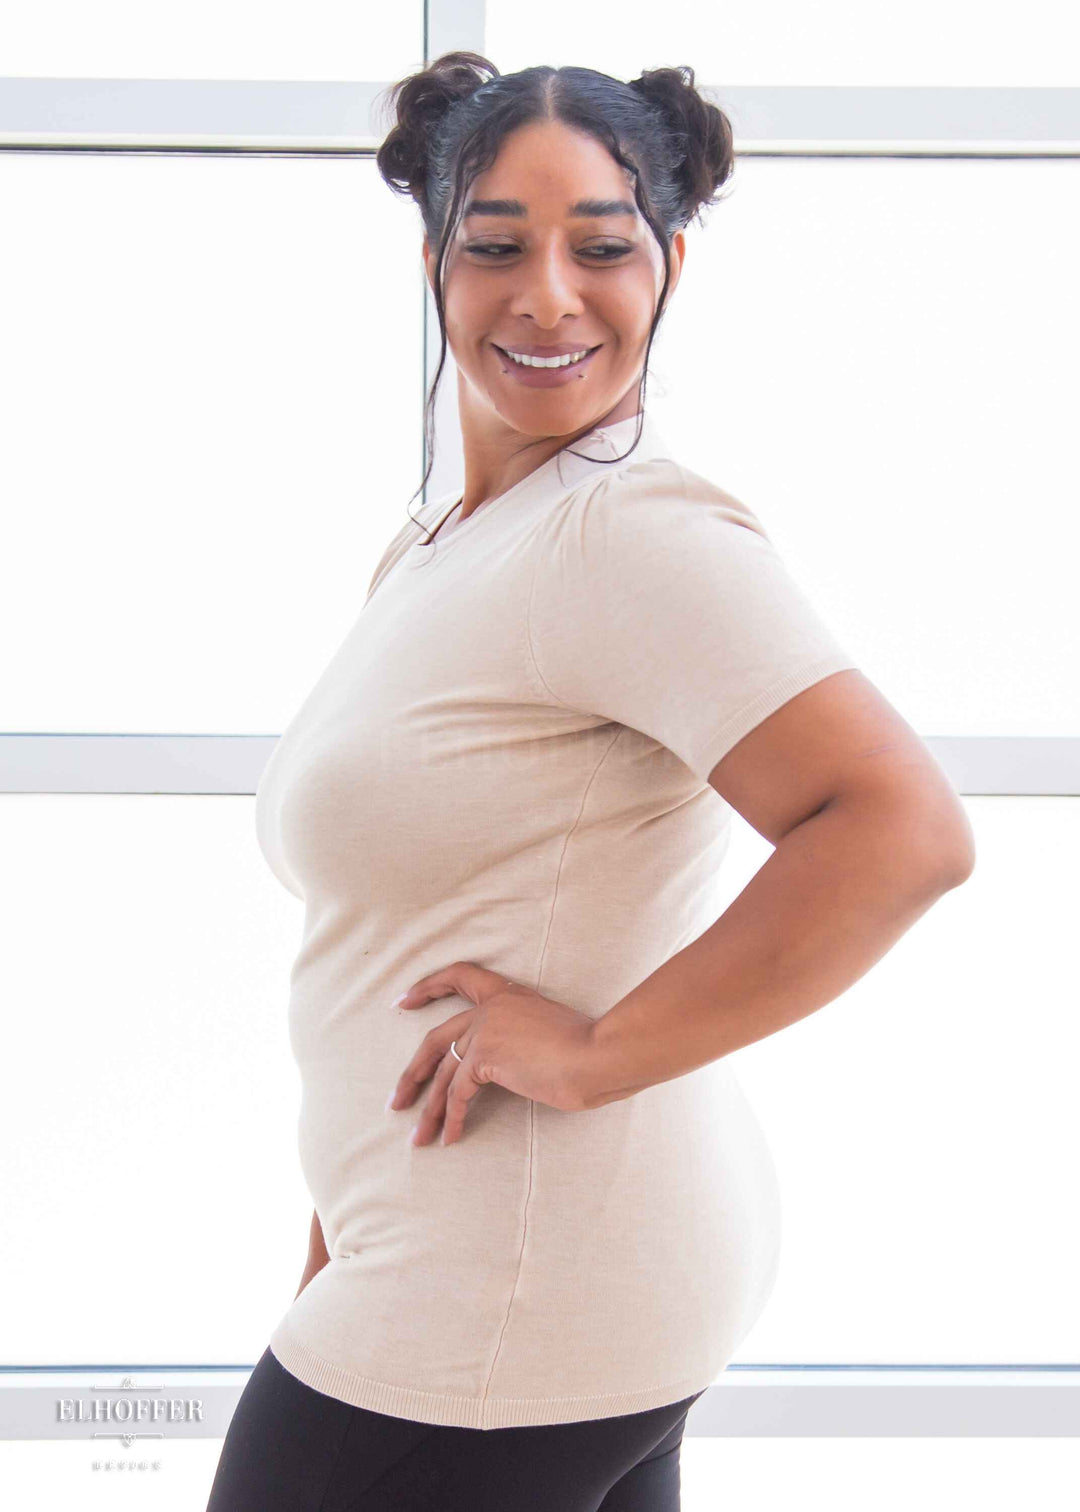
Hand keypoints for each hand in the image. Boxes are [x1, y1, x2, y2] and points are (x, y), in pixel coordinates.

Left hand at [386, 962, 596, 1145]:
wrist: (599, 1055)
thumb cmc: (592, 1050)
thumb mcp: (554, 1034)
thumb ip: (528, 1041)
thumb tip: (522, 1065)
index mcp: (508, 995)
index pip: (460, 977)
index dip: (427, 988)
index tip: (404, 1001)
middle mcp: (490, 1008)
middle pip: (435, 1039)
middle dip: (413, 1072)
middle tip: (397, 1098)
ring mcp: (484, 1030)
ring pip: (443, 1073)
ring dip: (428, 1109)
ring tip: (417, 1136)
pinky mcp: (484, 1057)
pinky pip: (458, 1094)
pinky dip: (451, 1118)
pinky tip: (450, 1137)